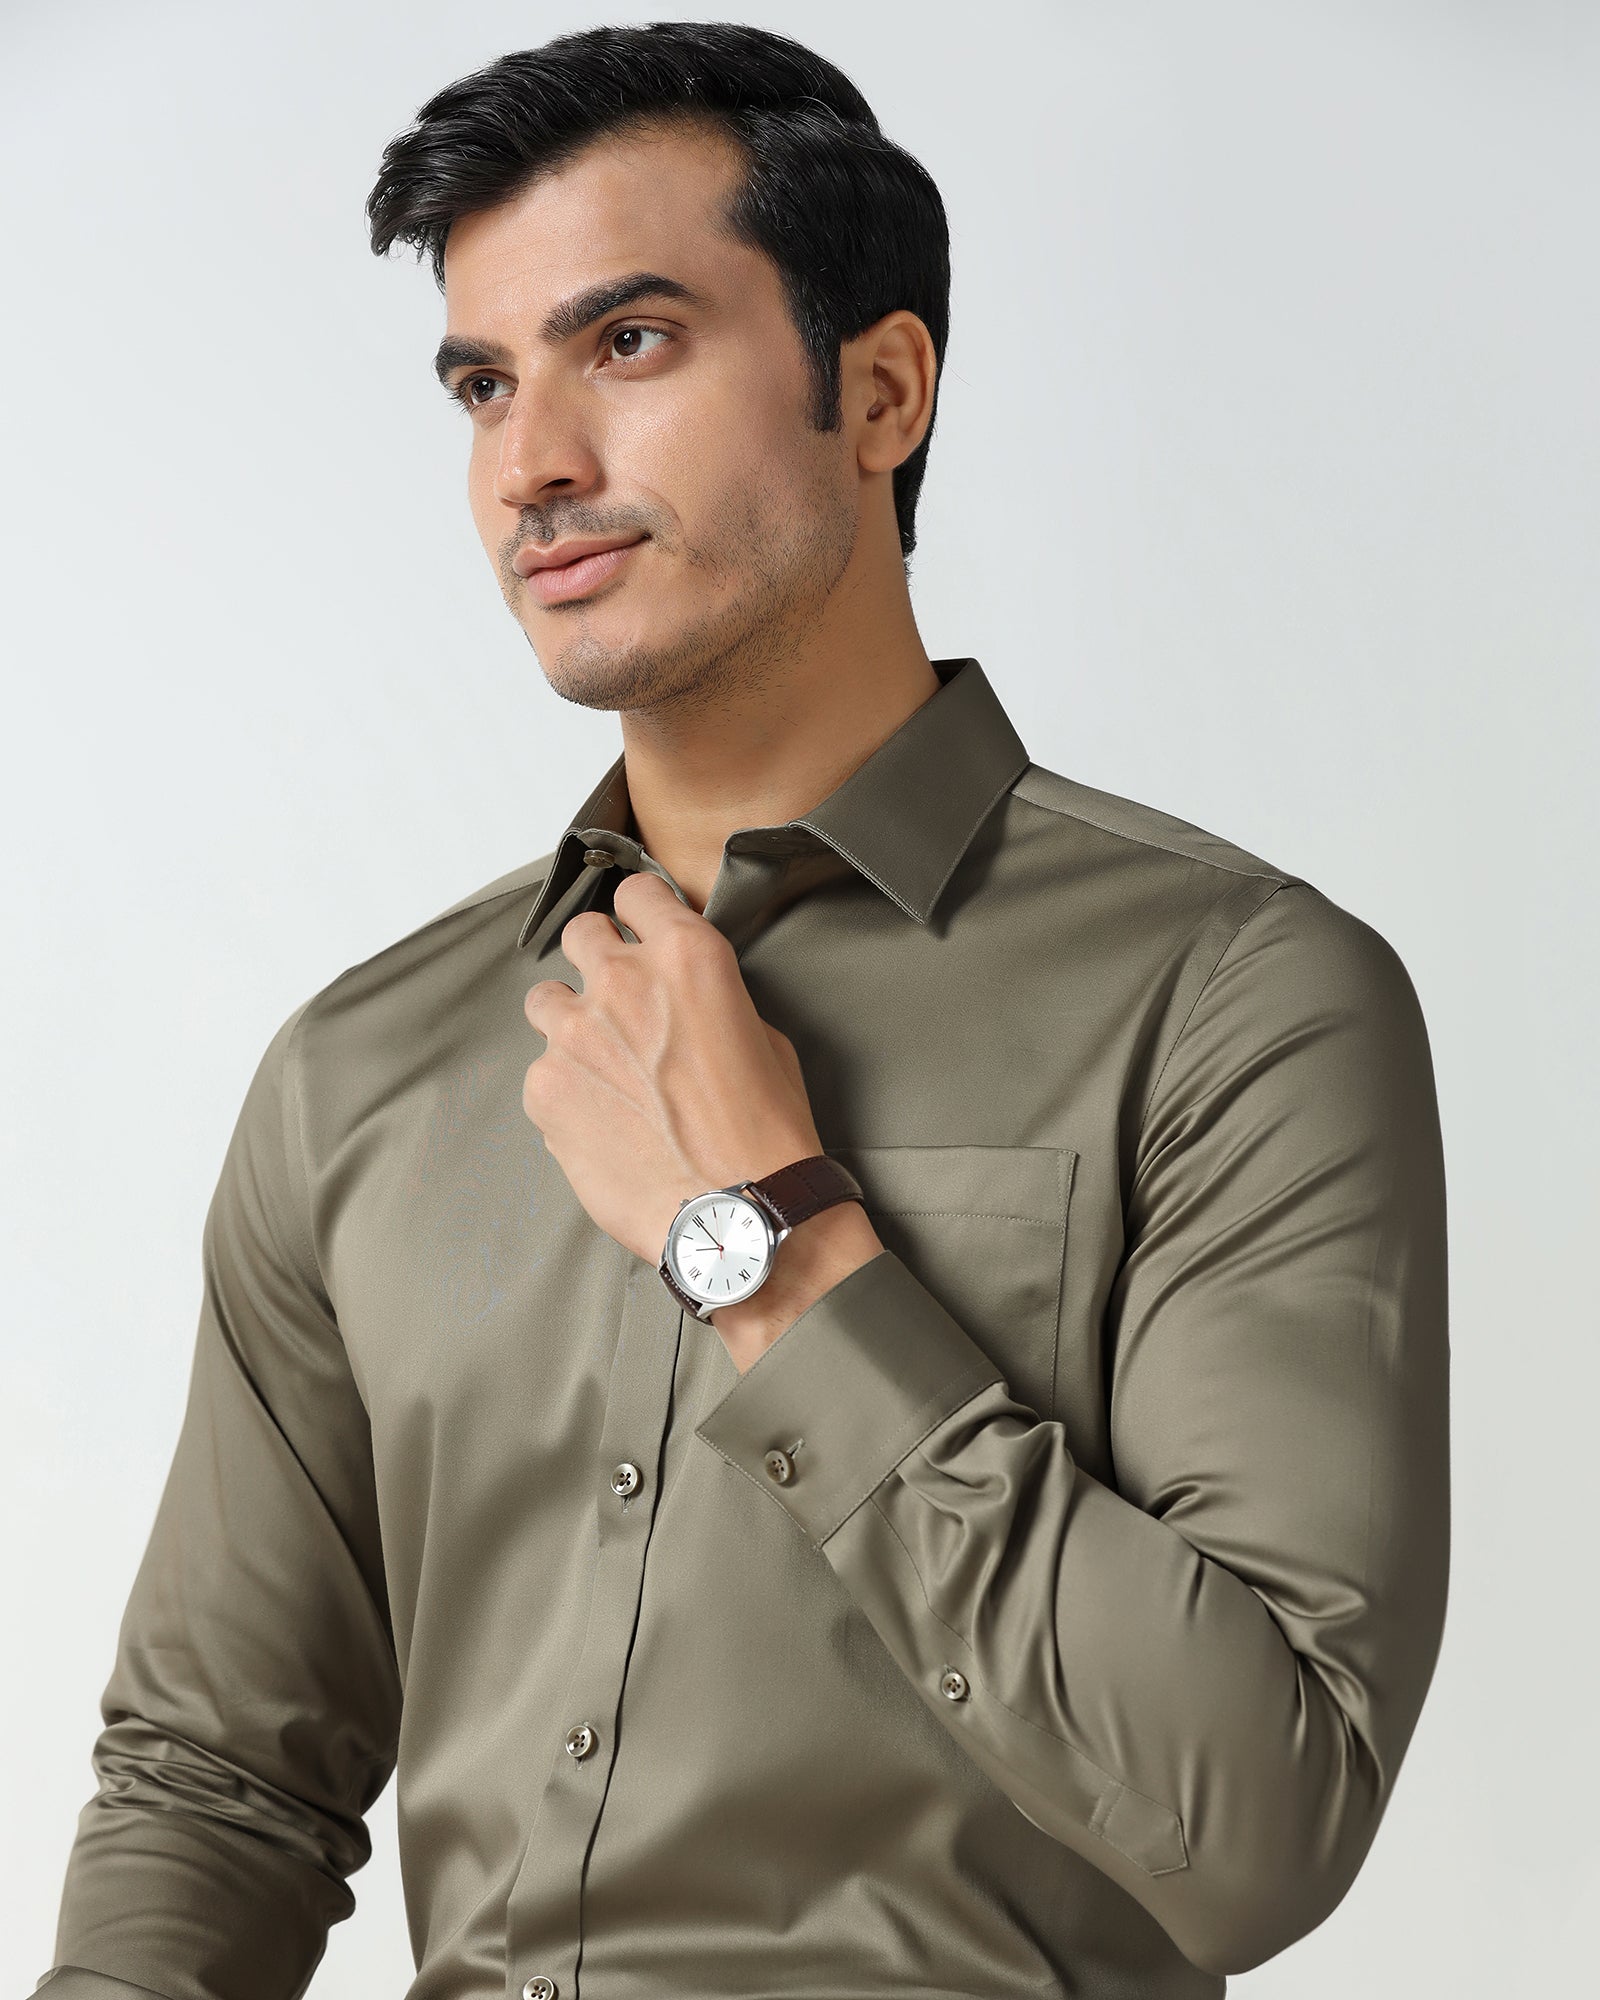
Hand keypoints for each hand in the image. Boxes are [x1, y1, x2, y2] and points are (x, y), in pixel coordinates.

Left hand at [522, 871, 877, 1364]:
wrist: (738, 1213)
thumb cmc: (766, 1131)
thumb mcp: (764, 1037)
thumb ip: (709, 999)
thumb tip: (682, 1002)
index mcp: (686, 956)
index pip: (637, 892)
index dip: (639, 911)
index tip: (639, 928)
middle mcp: (622, 982)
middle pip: (582, 935)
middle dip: (598, 958)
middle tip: (618, 996)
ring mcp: (574, 1035)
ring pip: (547, 1002)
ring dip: (570, 1021)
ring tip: (601, 1065)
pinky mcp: (545, 1090)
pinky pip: (541, 1071)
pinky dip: (564, 1088)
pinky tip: (600, 1119)